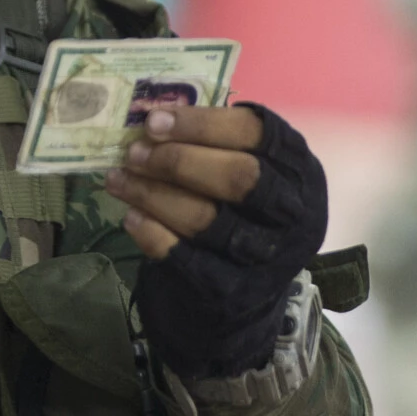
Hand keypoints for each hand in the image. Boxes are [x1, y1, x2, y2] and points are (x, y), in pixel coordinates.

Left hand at [115, 103, 329, 377]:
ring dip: (153, 194)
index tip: (153, 120)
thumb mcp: (250, 169)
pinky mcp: (233, 291)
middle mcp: (293, 212)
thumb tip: (154, 120)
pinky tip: (130, 216)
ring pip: (206, 219)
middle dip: (178, 161)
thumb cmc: (243, 211)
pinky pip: (186, 259)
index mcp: (298, 168)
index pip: (254, 133)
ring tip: (118, 179)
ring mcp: (266, 256)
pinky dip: (152, 233)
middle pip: (239, 178)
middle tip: (135, 153)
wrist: (248, 295)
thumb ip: (216, 143)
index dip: (201, 124)